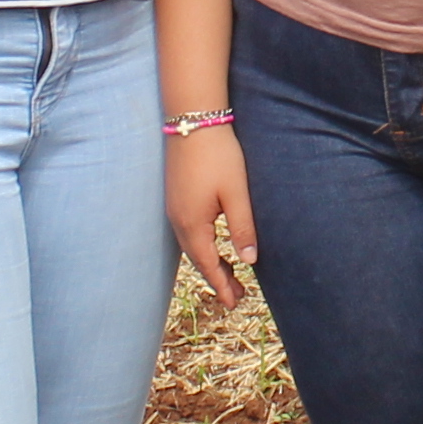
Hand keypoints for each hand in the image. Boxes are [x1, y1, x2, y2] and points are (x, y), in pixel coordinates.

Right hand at [167, 123, 259, 306]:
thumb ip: (242, 228)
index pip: (208, 265)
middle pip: (198, 259)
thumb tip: (249, 262)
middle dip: (217, 278)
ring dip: (209, 262)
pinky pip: (187, 232)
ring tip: (229, 274)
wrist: (193, 119)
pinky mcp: (175, 196)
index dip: (221, 286)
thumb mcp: (236, 193)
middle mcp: (178, 220)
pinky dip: (201, 245)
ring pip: (192, 246)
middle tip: (236, 296)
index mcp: (193, 224)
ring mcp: (173, 208)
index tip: (233, 304)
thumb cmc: (218, 155)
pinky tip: (212, 243)